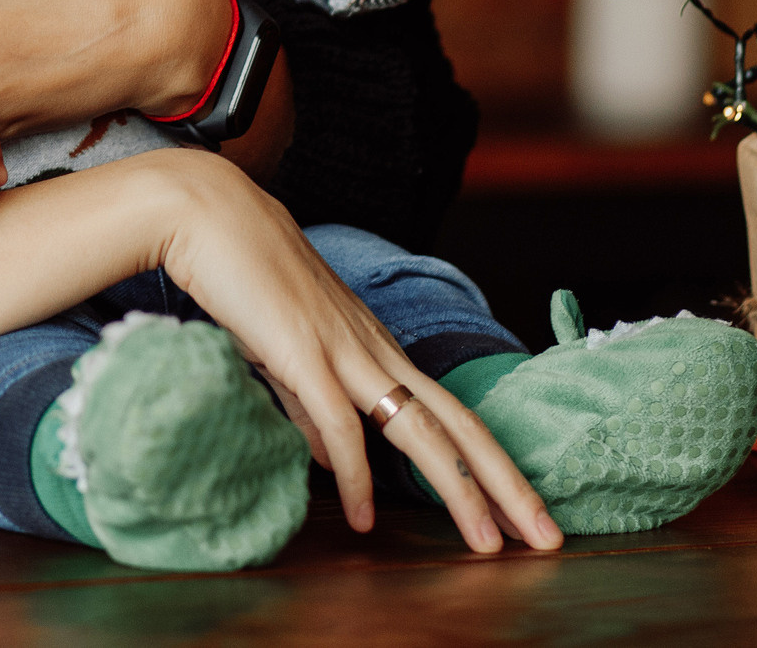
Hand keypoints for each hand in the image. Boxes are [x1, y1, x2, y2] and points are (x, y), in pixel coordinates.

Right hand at [145, 153, 561, 554]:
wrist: (208, 212)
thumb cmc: (244, 277)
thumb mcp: (287, 352)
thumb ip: (312, 408)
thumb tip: (334, 462)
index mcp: (377, 348)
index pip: (453, 413)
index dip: (493, 463)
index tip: (523, 510)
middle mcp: (376, 350)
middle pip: (460, 424)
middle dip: (508, 484)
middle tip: (548, 538)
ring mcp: (345, 350)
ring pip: (420, 429)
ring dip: (460, 491)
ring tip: (489, 545)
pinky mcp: (303, 353)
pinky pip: (340, 426)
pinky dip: (356, 477)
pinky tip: (363, 519)